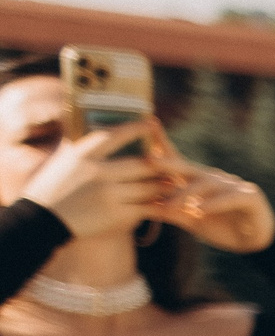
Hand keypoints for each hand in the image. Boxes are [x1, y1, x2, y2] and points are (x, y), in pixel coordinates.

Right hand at [19, 121, 166, 237]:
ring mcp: (109, 195)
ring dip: (163, 186)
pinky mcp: (117, 216)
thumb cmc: (52, 187)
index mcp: (83, 155)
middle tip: (173, 164)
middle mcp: (98, 172)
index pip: (116, 135)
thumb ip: (80, 142)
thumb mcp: (63, 159)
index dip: (137, 128)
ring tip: (171, 184)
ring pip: (150, 187)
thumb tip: (85, 115)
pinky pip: (146, 208)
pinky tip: (163, 204)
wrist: (41, 220)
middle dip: (162, 165)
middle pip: (144, 165)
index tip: (152, 123)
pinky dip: (156, 206)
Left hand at [144, 124, 274, 252]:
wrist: (253, 243)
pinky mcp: (251, 197)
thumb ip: (172, 212)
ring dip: (187, 194)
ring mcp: (235, 186)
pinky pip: (231, 198)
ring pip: (208, 184)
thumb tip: (144, 204)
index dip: (164, 143)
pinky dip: (215, 203)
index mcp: (200, 182)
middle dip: (170, 163)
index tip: (147, 126)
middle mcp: (216, 179)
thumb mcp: (192, 221)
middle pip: (190, 168)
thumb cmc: (222, 228)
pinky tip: (201, 209)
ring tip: (170, 205)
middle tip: (150, 159)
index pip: (179, 160)